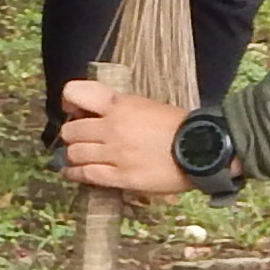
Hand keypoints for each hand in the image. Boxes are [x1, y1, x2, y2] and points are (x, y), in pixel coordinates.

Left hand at [56, 83, 191, 194]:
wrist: (200, 149)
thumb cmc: (178, 127)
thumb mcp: (146, 106)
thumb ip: (120, 108)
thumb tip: (98, 115)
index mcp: (120, 104)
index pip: (76, 93)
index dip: (69, 101)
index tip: (72, 108)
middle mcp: (112, 127)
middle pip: (71, 130)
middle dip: (73, 134)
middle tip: (80, 138)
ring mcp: (114, 153)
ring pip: (74, 153)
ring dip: (72, 155)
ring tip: (76, 157)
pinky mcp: (120, 176)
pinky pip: (86, 174)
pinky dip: (74, 174)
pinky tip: (72, 173)